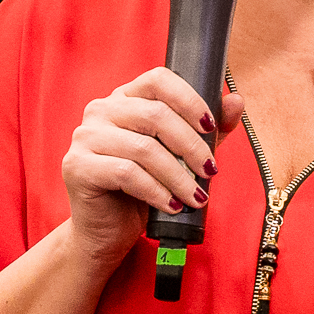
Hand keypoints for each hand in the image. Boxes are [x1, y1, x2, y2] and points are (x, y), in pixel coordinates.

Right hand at [59, 67, 242, 273]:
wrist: (104, 233)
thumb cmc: (140, 192)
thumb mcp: (178, 159)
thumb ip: (204, 132)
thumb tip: (236, 102)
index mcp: (124, 99)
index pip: (158, 80)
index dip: (189, 99)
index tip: (210, 126)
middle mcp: (100, 111)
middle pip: (155, 115)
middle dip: (191, 146)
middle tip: (210, 171)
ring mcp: (85, 137)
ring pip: (144, 148)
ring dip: (178, 176)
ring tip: (196, 197)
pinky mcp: (77, 166)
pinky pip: (127, 172)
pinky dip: (156, 191)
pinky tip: (171, 205)